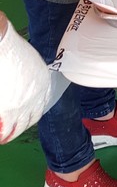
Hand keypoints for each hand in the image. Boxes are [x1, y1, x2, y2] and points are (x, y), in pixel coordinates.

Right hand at [0, 14, 51, 142]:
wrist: (2, 48)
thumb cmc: (12, 51)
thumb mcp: (28, 62)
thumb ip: (29, 76)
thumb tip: (22, 83)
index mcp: (43, 82)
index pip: (42, 104)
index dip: (33, 112)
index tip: (27, 117)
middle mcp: (37, 96)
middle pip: (32, 118)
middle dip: (23, 126)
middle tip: (14, 130)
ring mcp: (23, 105)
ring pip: (19, 127)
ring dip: (11, 134)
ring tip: (4, 138)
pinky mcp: (9, 111)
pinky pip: (5, 129)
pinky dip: (2, 134)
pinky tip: (0, 136)